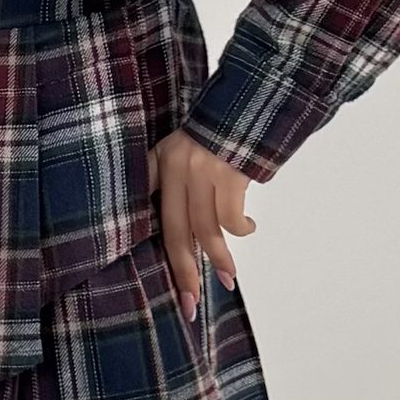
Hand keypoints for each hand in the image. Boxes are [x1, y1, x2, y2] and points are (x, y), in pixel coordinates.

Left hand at [148, 129, 257, 322]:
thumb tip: (169, 216)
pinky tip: (248, 227)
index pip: (150, 211)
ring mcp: (203, 171)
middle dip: (184, 272)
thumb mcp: (181, 143)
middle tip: (190, 303)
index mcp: (161, 161)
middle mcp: (176, 167)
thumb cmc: (218, 127)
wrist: (250, 97)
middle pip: (175, 232)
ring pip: (206, 230)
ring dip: (220, 259)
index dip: (155, 245)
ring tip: (229, 278)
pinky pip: (231, 217)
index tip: (160, 276)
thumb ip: (168, 175)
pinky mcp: (230, 173)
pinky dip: (240, 229)